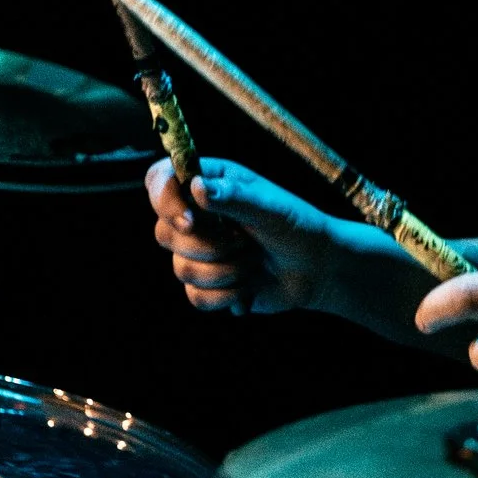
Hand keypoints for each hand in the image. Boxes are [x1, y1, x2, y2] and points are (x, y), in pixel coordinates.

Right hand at [147, 157, 352, 314]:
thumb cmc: (297, 226)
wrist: (317, 269)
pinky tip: (250, 286)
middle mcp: (197, 215)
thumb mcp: (270, 206)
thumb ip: (233, 195)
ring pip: (181, 269)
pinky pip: (195, 296)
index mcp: (209, 183)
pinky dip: (227, 296)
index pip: (160, 180)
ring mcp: (199, 251)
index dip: (164, 201)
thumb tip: (196, 186)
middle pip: (164, 232)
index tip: (189, 222)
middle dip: (208, 246)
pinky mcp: (206, 284)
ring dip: (225, 272)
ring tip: (254, 262)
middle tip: (244, 242)